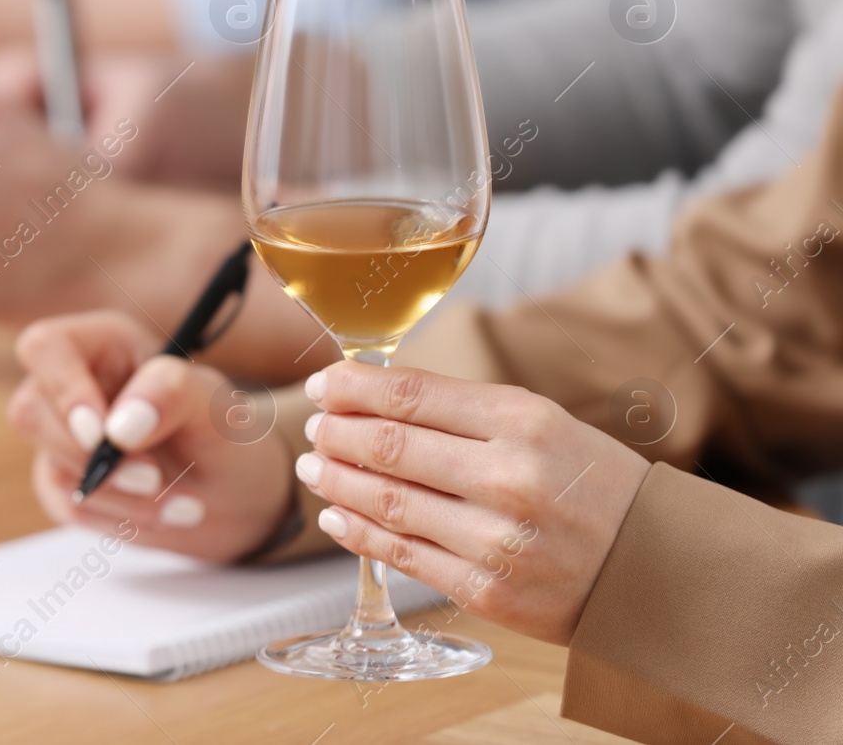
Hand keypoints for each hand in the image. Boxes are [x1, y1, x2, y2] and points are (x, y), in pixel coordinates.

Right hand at [9, 310, 293, 560]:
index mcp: (104, 344)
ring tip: (183, 502)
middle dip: (91, 456)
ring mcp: (63, 435)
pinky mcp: (66, 482)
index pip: (45, 347)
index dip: (63, 390)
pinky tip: (165, 512)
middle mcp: (74, 384)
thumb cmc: (223, 434)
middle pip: (30, 411)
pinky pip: (70, 507)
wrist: (236, 493)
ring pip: (53, 467)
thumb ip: (173, 393)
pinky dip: (121, 518)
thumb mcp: (216, 406)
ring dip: (119, 495)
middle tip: (154, 477)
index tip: (102, 434)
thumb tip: (119, 427)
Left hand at [299, 361, 649, 644]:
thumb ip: (463, 411)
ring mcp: (495, 539)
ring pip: (387, 501)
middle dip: (336, 432)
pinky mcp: (485, 590)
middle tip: (314, 426)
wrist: (658, 568)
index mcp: (523, 422)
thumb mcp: (542, 423)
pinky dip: (358, 531)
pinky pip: (402, 554)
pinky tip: (336, 515)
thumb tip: (377, 396)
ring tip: (314, 466)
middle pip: (389, 446)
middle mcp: (508, 478)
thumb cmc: (593, 485)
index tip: (323, 383)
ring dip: (337, 481)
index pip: (410, 394)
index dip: (352, 387)